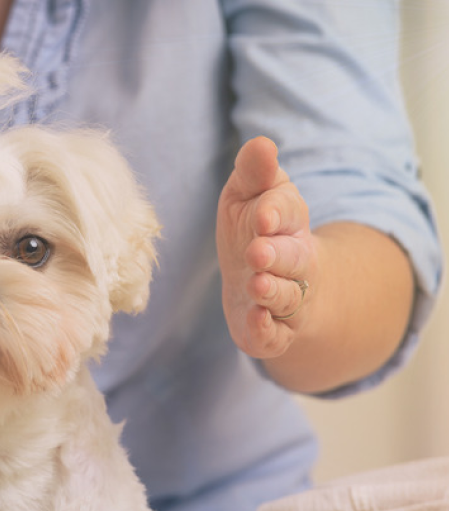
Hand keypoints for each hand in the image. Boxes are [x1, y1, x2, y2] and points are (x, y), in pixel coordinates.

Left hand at [217, 136, 317, 359]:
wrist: (262, 280)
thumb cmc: (252, 230)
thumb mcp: (248, 195)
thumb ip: (254, 172)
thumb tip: (261, 143)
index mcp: (287, 223)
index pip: (285, 212)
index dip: (275, 212)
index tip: (262, 213)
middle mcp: (294, 262)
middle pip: (293, 260)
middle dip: (277, 256)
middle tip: (257, 251)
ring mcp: (286, 299)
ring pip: (286, 298)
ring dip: (272, 292)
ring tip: (256, 284)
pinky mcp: (272, 331)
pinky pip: (275, 336)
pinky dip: (266, 330)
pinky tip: (255, 320)